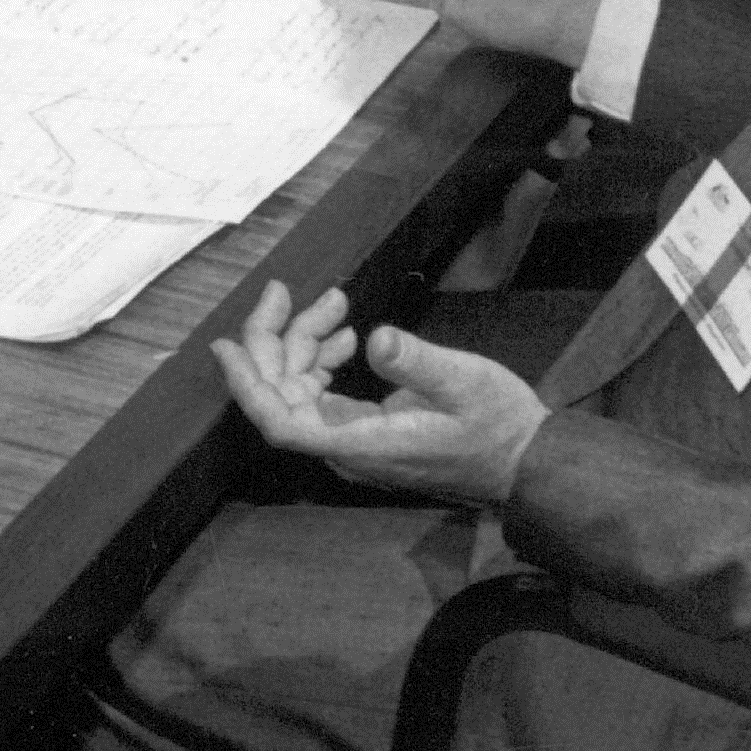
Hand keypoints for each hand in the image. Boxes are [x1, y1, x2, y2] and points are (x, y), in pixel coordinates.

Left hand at [210, 282, 541, 503]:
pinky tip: (346, 333)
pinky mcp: (364, 430)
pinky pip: (322, 393)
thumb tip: (377, 339)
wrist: (525, 460)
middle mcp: (346, 446)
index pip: (282, 422)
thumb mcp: (466, 383)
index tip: (225, 345)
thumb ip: (418, 363)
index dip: (247, 386)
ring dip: (304, 341)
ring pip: (300, 388)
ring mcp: (352, 440)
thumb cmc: (499, 426)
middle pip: (282, 395)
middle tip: (285, 290)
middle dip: (275, 339)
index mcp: (362, 444)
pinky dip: (322, 358)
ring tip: (335, 301)